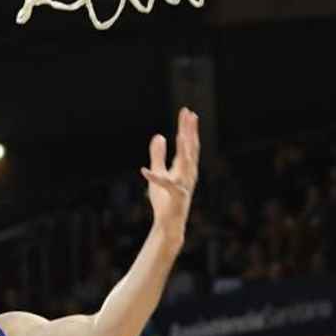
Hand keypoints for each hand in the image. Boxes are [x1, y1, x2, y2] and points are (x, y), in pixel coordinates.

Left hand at [142, 108, 199, 230]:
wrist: (168, 224)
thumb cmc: (164, 201)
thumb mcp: (157, 173)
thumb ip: (158, 155)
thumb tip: (159, 136)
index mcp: (183, 168)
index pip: (186, 144)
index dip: (186, 128)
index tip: (187, 112)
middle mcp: (187, 174)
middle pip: (189, 148)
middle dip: (189, 131)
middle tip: (189, 114)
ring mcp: (184, 185)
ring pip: (185, 164)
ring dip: (183, 149)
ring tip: (181, 134)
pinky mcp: (176, 197)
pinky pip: (166, 185)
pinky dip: (155, 178)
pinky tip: (145, 171)